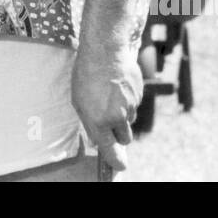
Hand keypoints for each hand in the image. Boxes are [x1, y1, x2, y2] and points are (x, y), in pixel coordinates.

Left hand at [72, 47, 143, 172]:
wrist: (105, 50)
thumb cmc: (86, 74)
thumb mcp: (79, 101)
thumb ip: (89, 122)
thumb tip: (97, 139)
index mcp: (99, 120)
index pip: (110, 150)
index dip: (116, 161)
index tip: (120, 167)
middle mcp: (117, 116)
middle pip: (125, 138)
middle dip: (119, 133)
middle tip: (110, 120)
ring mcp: (130, 105)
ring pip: (130, 119)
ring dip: (123, 114)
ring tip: (110, 94)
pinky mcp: (139, 94)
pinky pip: (135, 104)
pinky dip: (128, 99)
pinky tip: (117, 85)